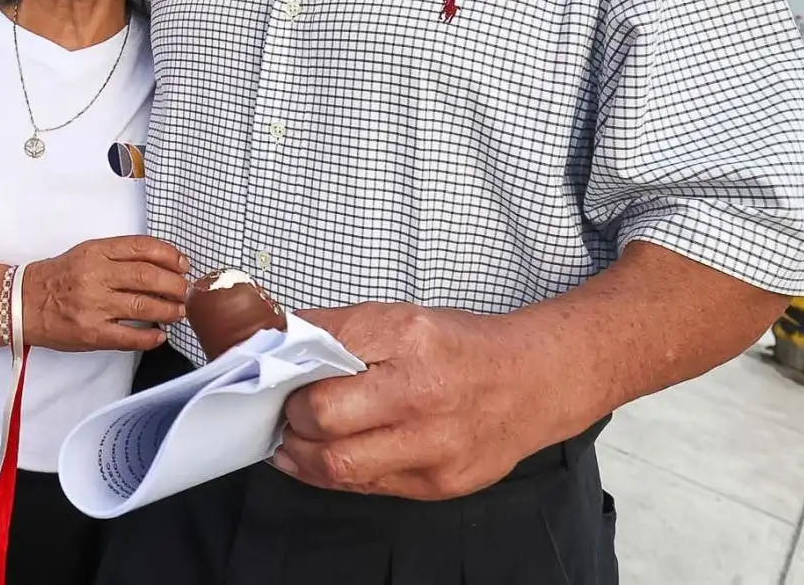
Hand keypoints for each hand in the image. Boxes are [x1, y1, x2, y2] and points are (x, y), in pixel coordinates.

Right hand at [22, 236, 190, 352]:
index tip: (183, 264)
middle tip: (186, 291)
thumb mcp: (87, 253)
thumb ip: (119, 255)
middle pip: (149, 277)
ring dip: (170, 310)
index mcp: (96, 251)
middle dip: (176, 285)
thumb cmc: (59, 277)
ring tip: (178, 312)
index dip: (169, 255)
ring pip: (145, 306)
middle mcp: (96, 275)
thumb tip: (163, 264)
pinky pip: (130, 337)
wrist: (24, 302)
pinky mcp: (92, 332)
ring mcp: (94, 305)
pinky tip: (159, 336)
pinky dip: (151, 338)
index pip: (141, 248)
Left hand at [274, 303, 554, 499]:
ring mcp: (432, 444)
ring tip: (294, 439)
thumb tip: (278, 340)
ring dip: (301, 454)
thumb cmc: (459, 348)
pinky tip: (324, 457)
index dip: (285, 363)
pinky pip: (365, 487)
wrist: (533, 383)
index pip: (320, 349)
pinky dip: (334, 474)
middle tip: (285, 407)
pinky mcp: (437, 483)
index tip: (270, 369)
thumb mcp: (400, 317)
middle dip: (291, 414)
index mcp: (407, 336)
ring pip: (337, 463)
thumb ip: (340, 330)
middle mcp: (421, 391)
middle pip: (322, 414)